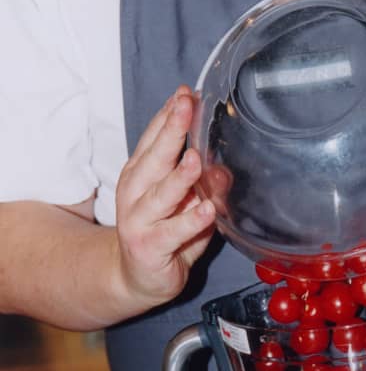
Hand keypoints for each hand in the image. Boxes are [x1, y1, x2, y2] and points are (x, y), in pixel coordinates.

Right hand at [115, 85, 216, 309]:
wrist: (138, 278)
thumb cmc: (166, 234)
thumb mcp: (188, 204)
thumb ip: (204, 187)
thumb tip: (225, 170)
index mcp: (141, 173)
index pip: (155, 138)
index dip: (169, 115)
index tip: (187, 93)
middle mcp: (136, 191)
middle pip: (155, 156)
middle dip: (171, 130)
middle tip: (187, 106)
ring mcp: (139, 219)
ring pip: (162, 194)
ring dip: (180, 176)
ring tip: (196, 160)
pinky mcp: (149, 246)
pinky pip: (173, 232)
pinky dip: (190, 221)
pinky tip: (207, 210)